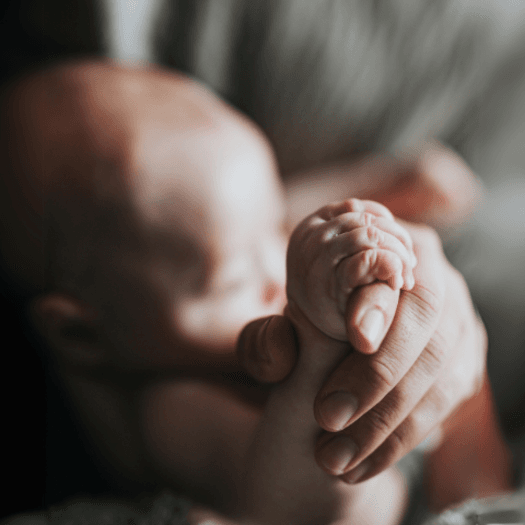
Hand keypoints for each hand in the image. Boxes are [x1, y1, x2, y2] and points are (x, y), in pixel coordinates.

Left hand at [237, 222, 486, 482]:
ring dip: (388, 419)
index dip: (377, 302)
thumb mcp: (271, 337)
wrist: (332, 367)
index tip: (356, 338)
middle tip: (326, 415)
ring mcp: (456, 318)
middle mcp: (430, 274)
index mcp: (382, 244)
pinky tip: (362, 464)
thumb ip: (266, 340)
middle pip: (426, 319)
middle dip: (379, 374)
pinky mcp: (464, 359)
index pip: (391, 266)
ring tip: (334, 457)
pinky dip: (403, 436)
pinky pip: (447, 400)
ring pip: (442, 368)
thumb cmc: (299, 340)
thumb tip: (282, 343)